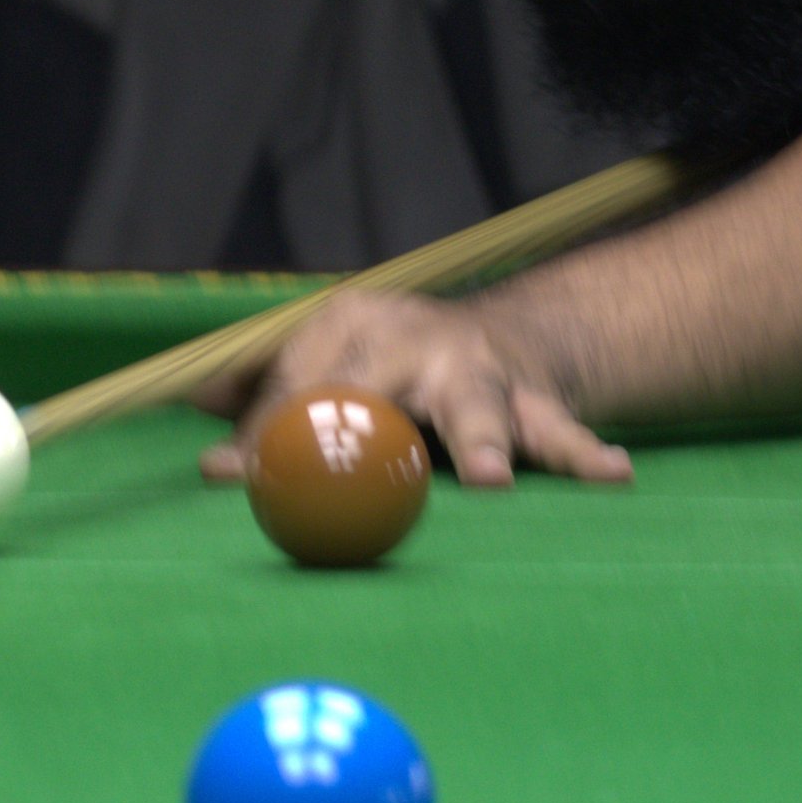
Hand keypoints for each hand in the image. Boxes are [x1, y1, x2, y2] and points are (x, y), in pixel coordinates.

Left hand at [192, 289, 632, 491]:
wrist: (506, 335)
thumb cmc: (391, 363)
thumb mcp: (328, 355)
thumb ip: (264, 383)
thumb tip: (188, 397)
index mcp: (352, 323)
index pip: (300, 380)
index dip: (266, 429)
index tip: (236, 476)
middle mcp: (417, 339)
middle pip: (379, 388)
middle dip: (361, 425)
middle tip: (352, 467)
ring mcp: (482, 370)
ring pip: (479, 408)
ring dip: (485, 443)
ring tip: (491, 479)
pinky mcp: (537, 401)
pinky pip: (563, 432)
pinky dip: (588, 457)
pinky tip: (613, 476)